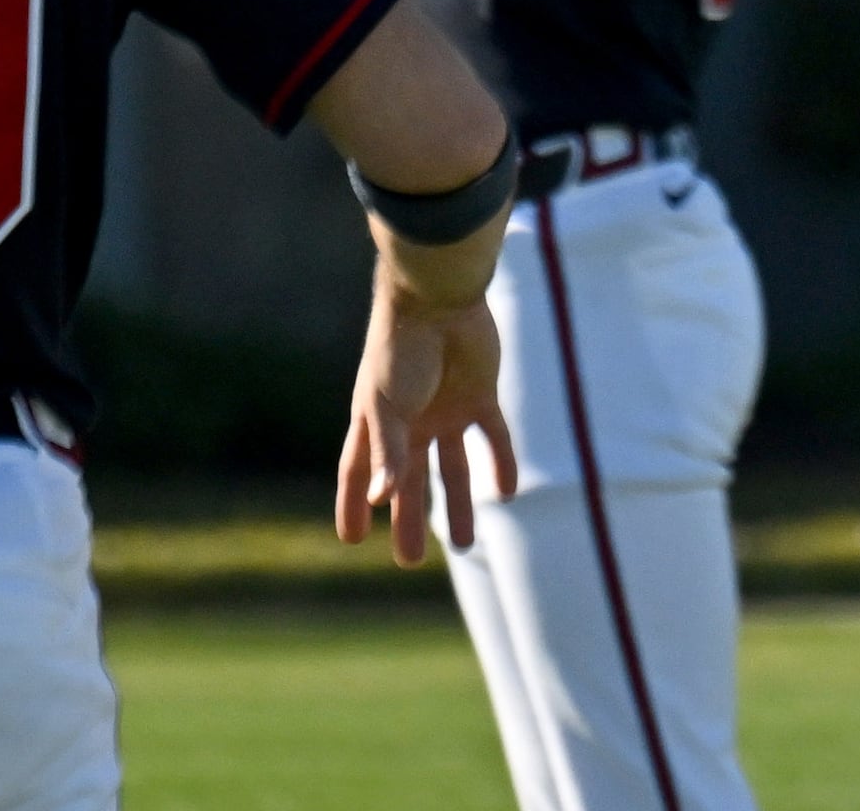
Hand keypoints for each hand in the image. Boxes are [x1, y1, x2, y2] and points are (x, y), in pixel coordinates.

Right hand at [334, 278, 516, 565]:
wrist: (439, 298)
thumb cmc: (400, 348)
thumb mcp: (387, 406)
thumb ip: (387, 452)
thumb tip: (383, 499)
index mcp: (377, 422)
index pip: (360, 473)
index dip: (353, 504)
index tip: (351, 538)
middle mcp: (411, 422)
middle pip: (410, 481)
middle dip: (410, 520)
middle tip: (409, 561)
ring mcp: (446, 409)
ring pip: (454, 468)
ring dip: (459, 504)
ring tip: (467, 545)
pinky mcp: (482, 395)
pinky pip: (494, 437)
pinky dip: (501, 463)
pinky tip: (508, 493)